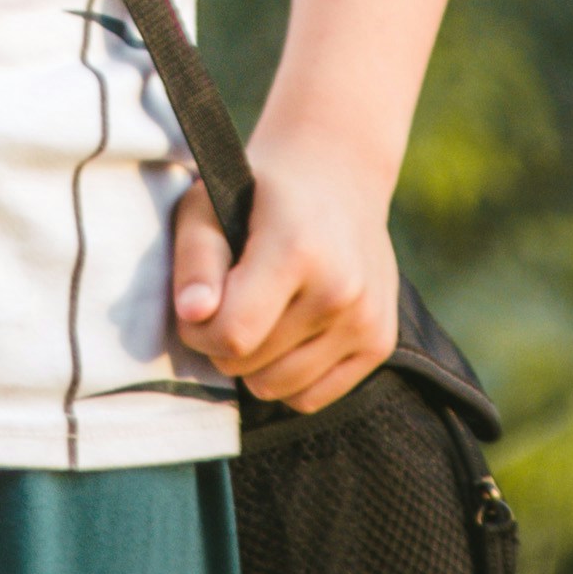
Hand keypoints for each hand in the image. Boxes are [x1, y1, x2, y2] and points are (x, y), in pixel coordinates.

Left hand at [169, 133, 398, 411]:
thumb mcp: (208, 206)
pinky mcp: (380, 343)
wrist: (338, 174)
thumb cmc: (259, 193)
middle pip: (251, 365)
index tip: (198, 305)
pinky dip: (288, 379)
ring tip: (260, 314)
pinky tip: (287, 334)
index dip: (198, 330)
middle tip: (232, 300)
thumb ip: (195, 260)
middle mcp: (340, 290)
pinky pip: (312, 398)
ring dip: (255, 363)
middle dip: (224, 343)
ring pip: (278, 389)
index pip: (233, 334)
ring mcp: (366, 320)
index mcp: (297, 251)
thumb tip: (193, 315)